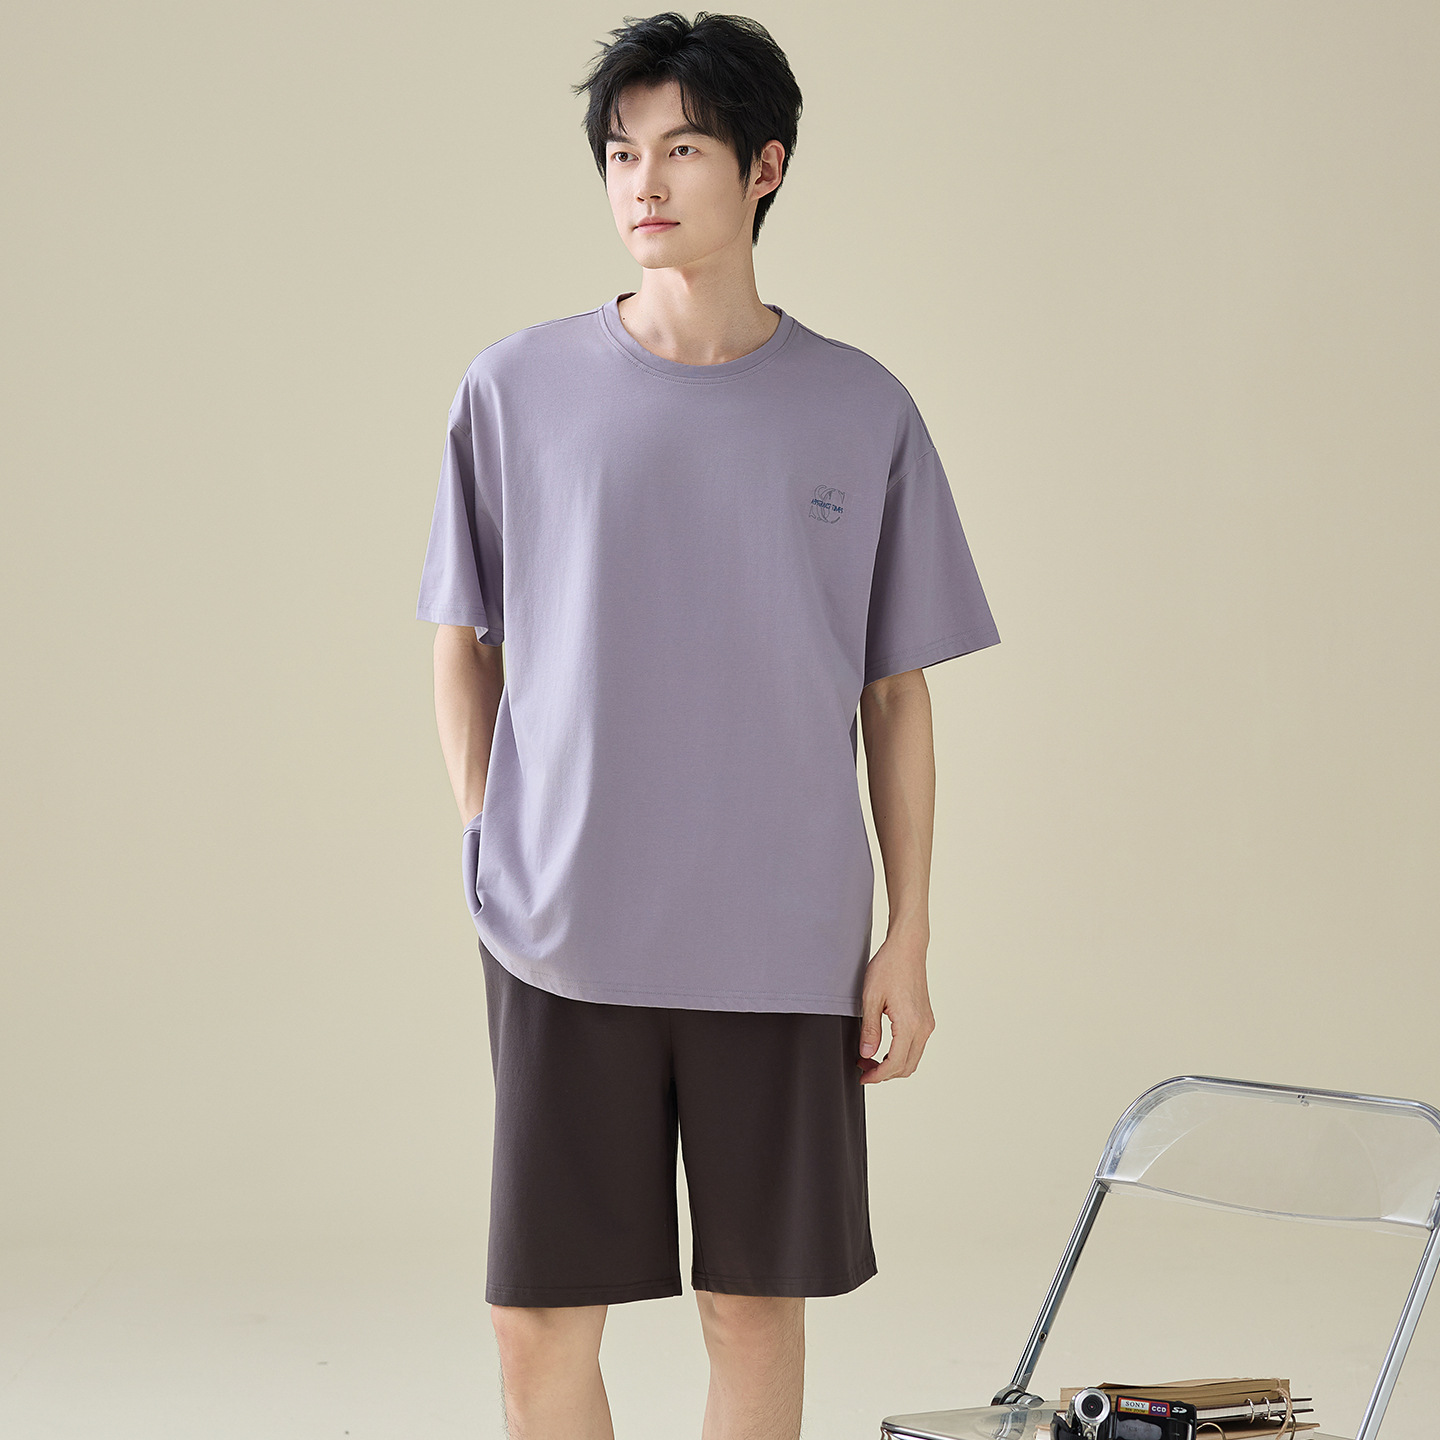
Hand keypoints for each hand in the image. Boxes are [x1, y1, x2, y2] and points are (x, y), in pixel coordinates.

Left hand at [856, 930, 935, 1082]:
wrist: (907, 948)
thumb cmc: (888, 967)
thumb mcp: (871, 998)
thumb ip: (869, 1029)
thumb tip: (866, 1055)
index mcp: (909, 1024)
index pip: (895, 1063)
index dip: (878, 1075)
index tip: (863, 1076)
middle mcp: (923, 1027)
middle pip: (907, 1066)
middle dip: (884, 1073)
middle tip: (863, 1068)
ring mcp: (927, 1023)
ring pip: (913, 1058)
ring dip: (893, 1065)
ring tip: (870, 1059)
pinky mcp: (926, 1019)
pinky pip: (915, 1047)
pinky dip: (900, 1054)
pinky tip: (883, 1048)